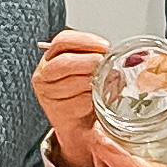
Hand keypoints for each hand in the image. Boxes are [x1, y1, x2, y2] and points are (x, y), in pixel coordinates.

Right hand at [32, 30, 108, 166]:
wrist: (79, 126)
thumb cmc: (84, 93)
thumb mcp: (88, 69)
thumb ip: (97, 57)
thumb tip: (122, 56)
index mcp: (51, 57)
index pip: (63, 41)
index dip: (85, 41)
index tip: (104, 46)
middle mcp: (44, 74)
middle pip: (64, 62)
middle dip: (88, 62)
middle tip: (104, 63)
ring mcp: (48, 94)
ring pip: (73, 82)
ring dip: (93, 83)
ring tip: (105, 83)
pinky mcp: (58, 112)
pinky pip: (78, 102)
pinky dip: (92, 101)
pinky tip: (96, 100)